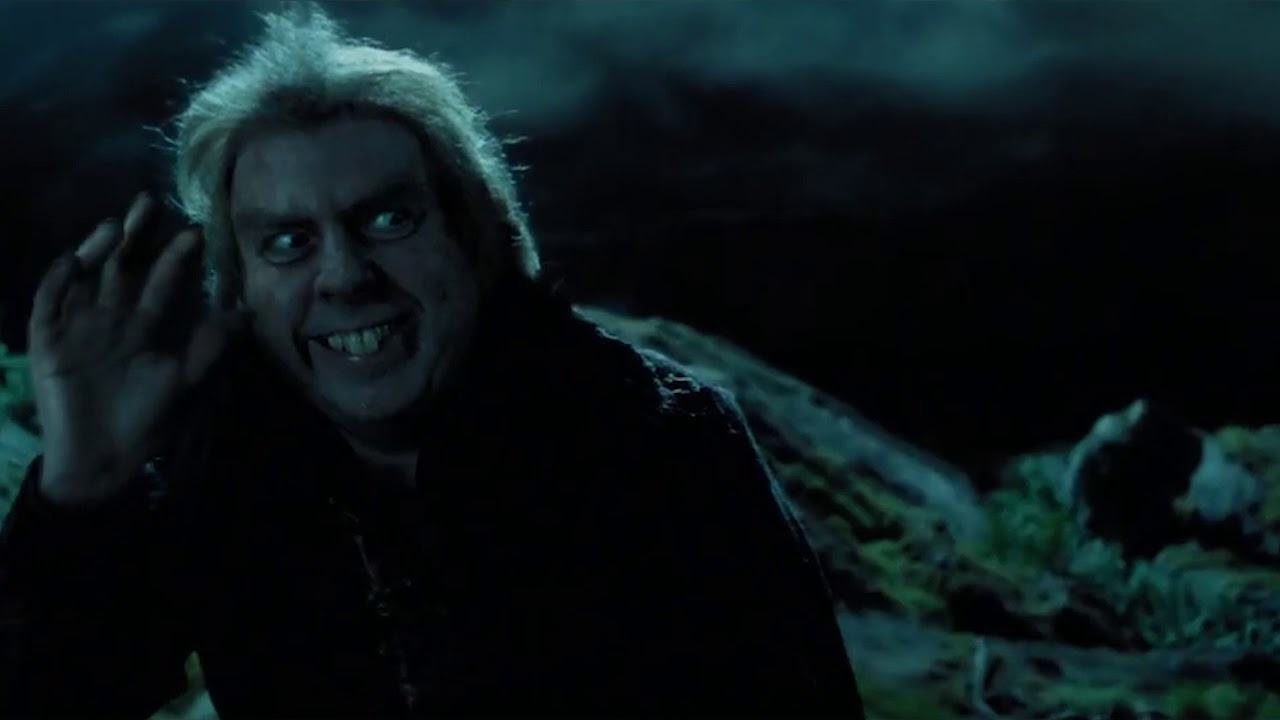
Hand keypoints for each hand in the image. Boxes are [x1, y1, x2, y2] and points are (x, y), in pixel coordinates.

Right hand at [28, 192, 242, 506]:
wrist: (105, 459)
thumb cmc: (148, 421)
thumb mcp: (188, 380)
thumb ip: (214, 345)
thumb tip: (248, 311)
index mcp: (146, 326)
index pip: (163, 283)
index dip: (177, 259)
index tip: (196, 232)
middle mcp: (112, 318)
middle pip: (124, 266)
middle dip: (136, 236)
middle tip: (149, 202)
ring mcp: (79, 326)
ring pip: (87, 276)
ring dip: (98, 249)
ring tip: (116, 226)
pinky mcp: (49, 340)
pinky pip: (49, 303)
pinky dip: (58, 280)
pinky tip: (73, 261)